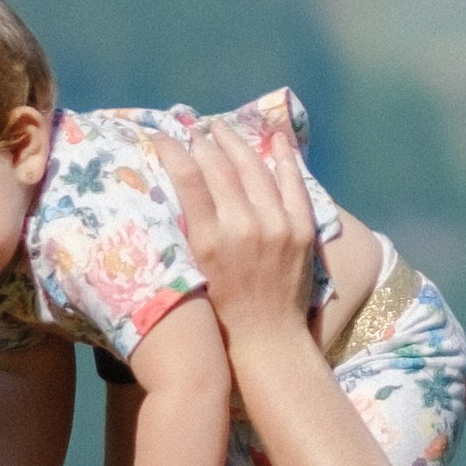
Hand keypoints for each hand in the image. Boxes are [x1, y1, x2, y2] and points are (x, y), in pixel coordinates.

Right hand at [151, 115, 315, 357]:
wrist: (268, 336)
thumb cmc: (223, 307)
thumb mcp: (195, 267)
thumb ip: (191, 226)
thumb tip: (181, 183)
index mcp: (210, 241)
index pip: (189, 180)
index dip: (174, 152)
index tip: (162, 137)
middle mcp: (244, 228)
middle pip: (221, 168)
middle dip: (204, 143)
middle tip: (193, 128)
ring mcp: (278, 226)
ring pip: (255, 169)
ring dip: (236, 144)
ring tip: (222, 128)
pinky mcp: (302, 229)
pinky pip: (293, 183)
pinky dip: (284, 158)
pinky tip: (276, 138)